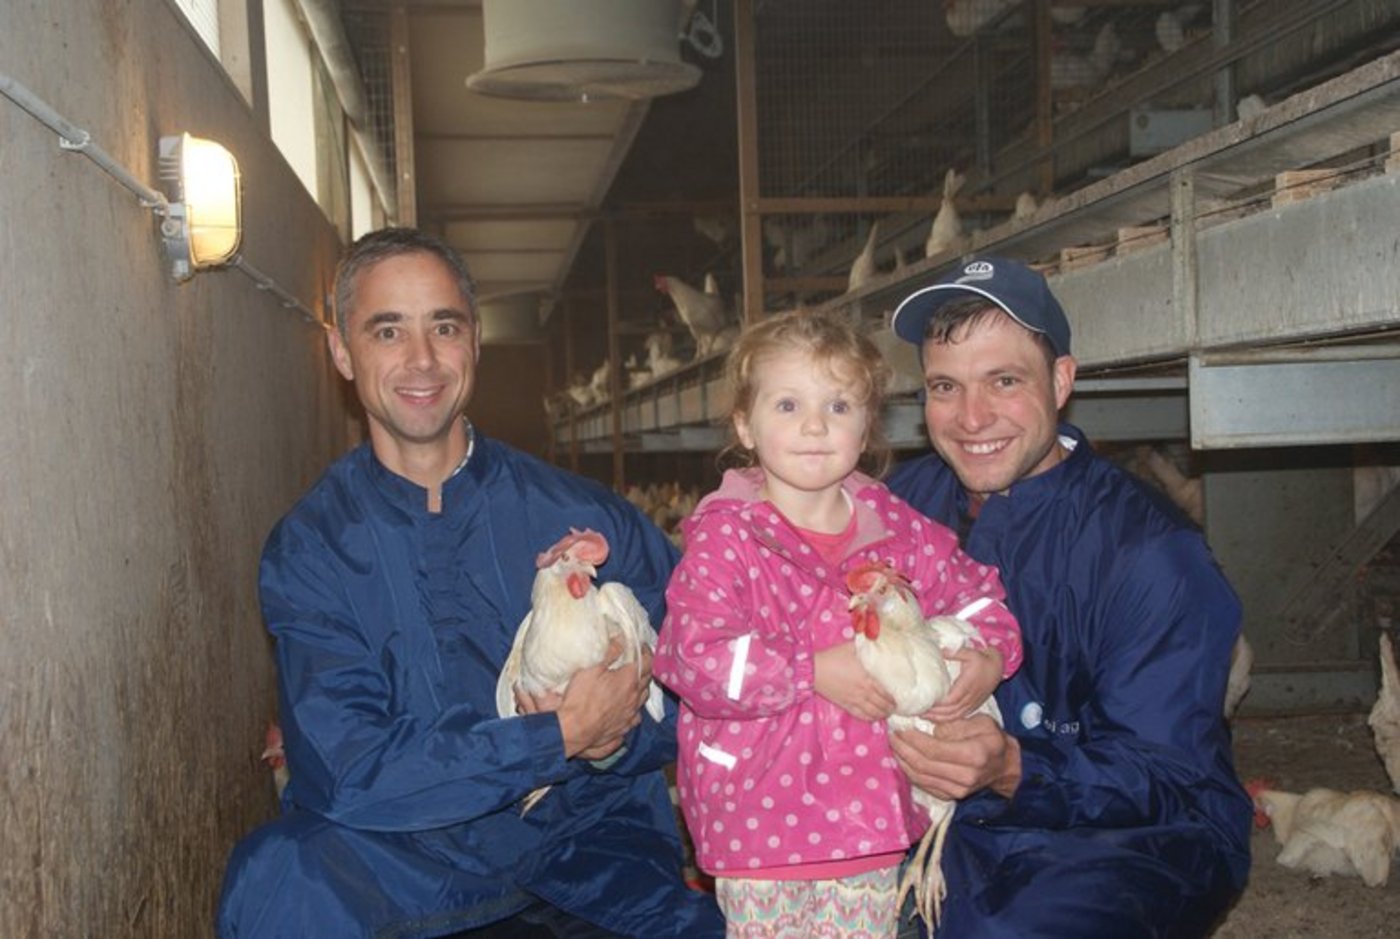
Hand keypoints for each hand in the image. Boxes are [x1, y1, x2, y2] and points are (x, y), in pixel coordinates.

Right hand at [555, 638, 650, 758]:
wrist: (572, 730)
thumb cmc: (581, 697)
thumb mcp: (592, 668)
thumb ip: (610, 652)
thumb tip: (622, 639)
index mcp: (629, 681)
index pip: (646, 662)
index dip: (646, 652)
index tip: (642, 646)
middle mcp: (634, 699)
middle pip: (646, 681)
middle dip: (645, 670)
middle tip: (639, 662)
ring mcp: (629, 717)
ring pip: (642, 701)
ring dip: (641, 690)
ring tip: (634, 685)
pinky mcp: (622, 730)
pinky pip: (634, 719)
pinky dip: (633, 712)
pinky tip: (627, 711)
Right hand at [814, 642, 895, 720]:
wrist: (814, 670)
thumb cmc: (833, 657)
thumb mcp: (851, 647)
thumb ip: (866, 646)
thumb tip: (876, 640)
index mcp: (867, 679)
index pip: (885, 693)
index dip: (893, 698)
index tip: (898, 699)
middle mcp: (863, 692)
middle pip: (881, 704)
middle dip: (890, 708)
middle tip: (895, 708)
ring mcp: (854, 700)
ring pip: (872, 712)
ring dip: (881, 714)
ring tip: (886, 714)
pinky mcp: (845, 705)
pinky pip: (860, 715)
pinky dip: (869, 718)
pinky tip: (872, 717)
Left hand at [890, 713, 1021, 800]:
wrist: (1005, 767)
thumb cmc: (992, 739)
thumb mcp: (982, 722)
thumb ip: (956, 725)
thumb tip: (930, 729)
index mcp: (973, 755)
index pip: (933, 749)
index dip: (912, 739)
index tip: (900, 727)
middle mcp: (964, 777)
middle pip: (923, 764)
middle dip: (903, 749)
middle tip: (891, 735)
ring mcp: (957, 790)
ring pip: (920, 777)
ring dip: (902, 761)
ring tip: (894, 745)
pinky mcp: (950, 796)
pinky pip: (924, 785)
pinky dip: (910, 772)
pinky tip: (903, 759)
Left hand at [923, 646, 1002, 722]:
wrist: (997, 668)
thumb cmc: (982, 660)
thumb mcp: (971, 653)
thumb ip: (956, 652)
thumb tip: (941, 650)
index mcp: (967, 686)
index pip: (951, 700)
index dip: (938, 704)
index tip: (924, 702)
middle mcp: (970, 698)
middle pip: (950, 711)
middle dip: (934, 713)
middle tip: (918, 711)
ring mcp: (972, 703)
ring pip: (954, 716)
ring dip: (939, 718)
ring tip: (923, 716)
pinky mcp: (972, 706)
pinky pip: (959, 716)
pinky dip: (947, 719)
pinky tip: (935, 718)